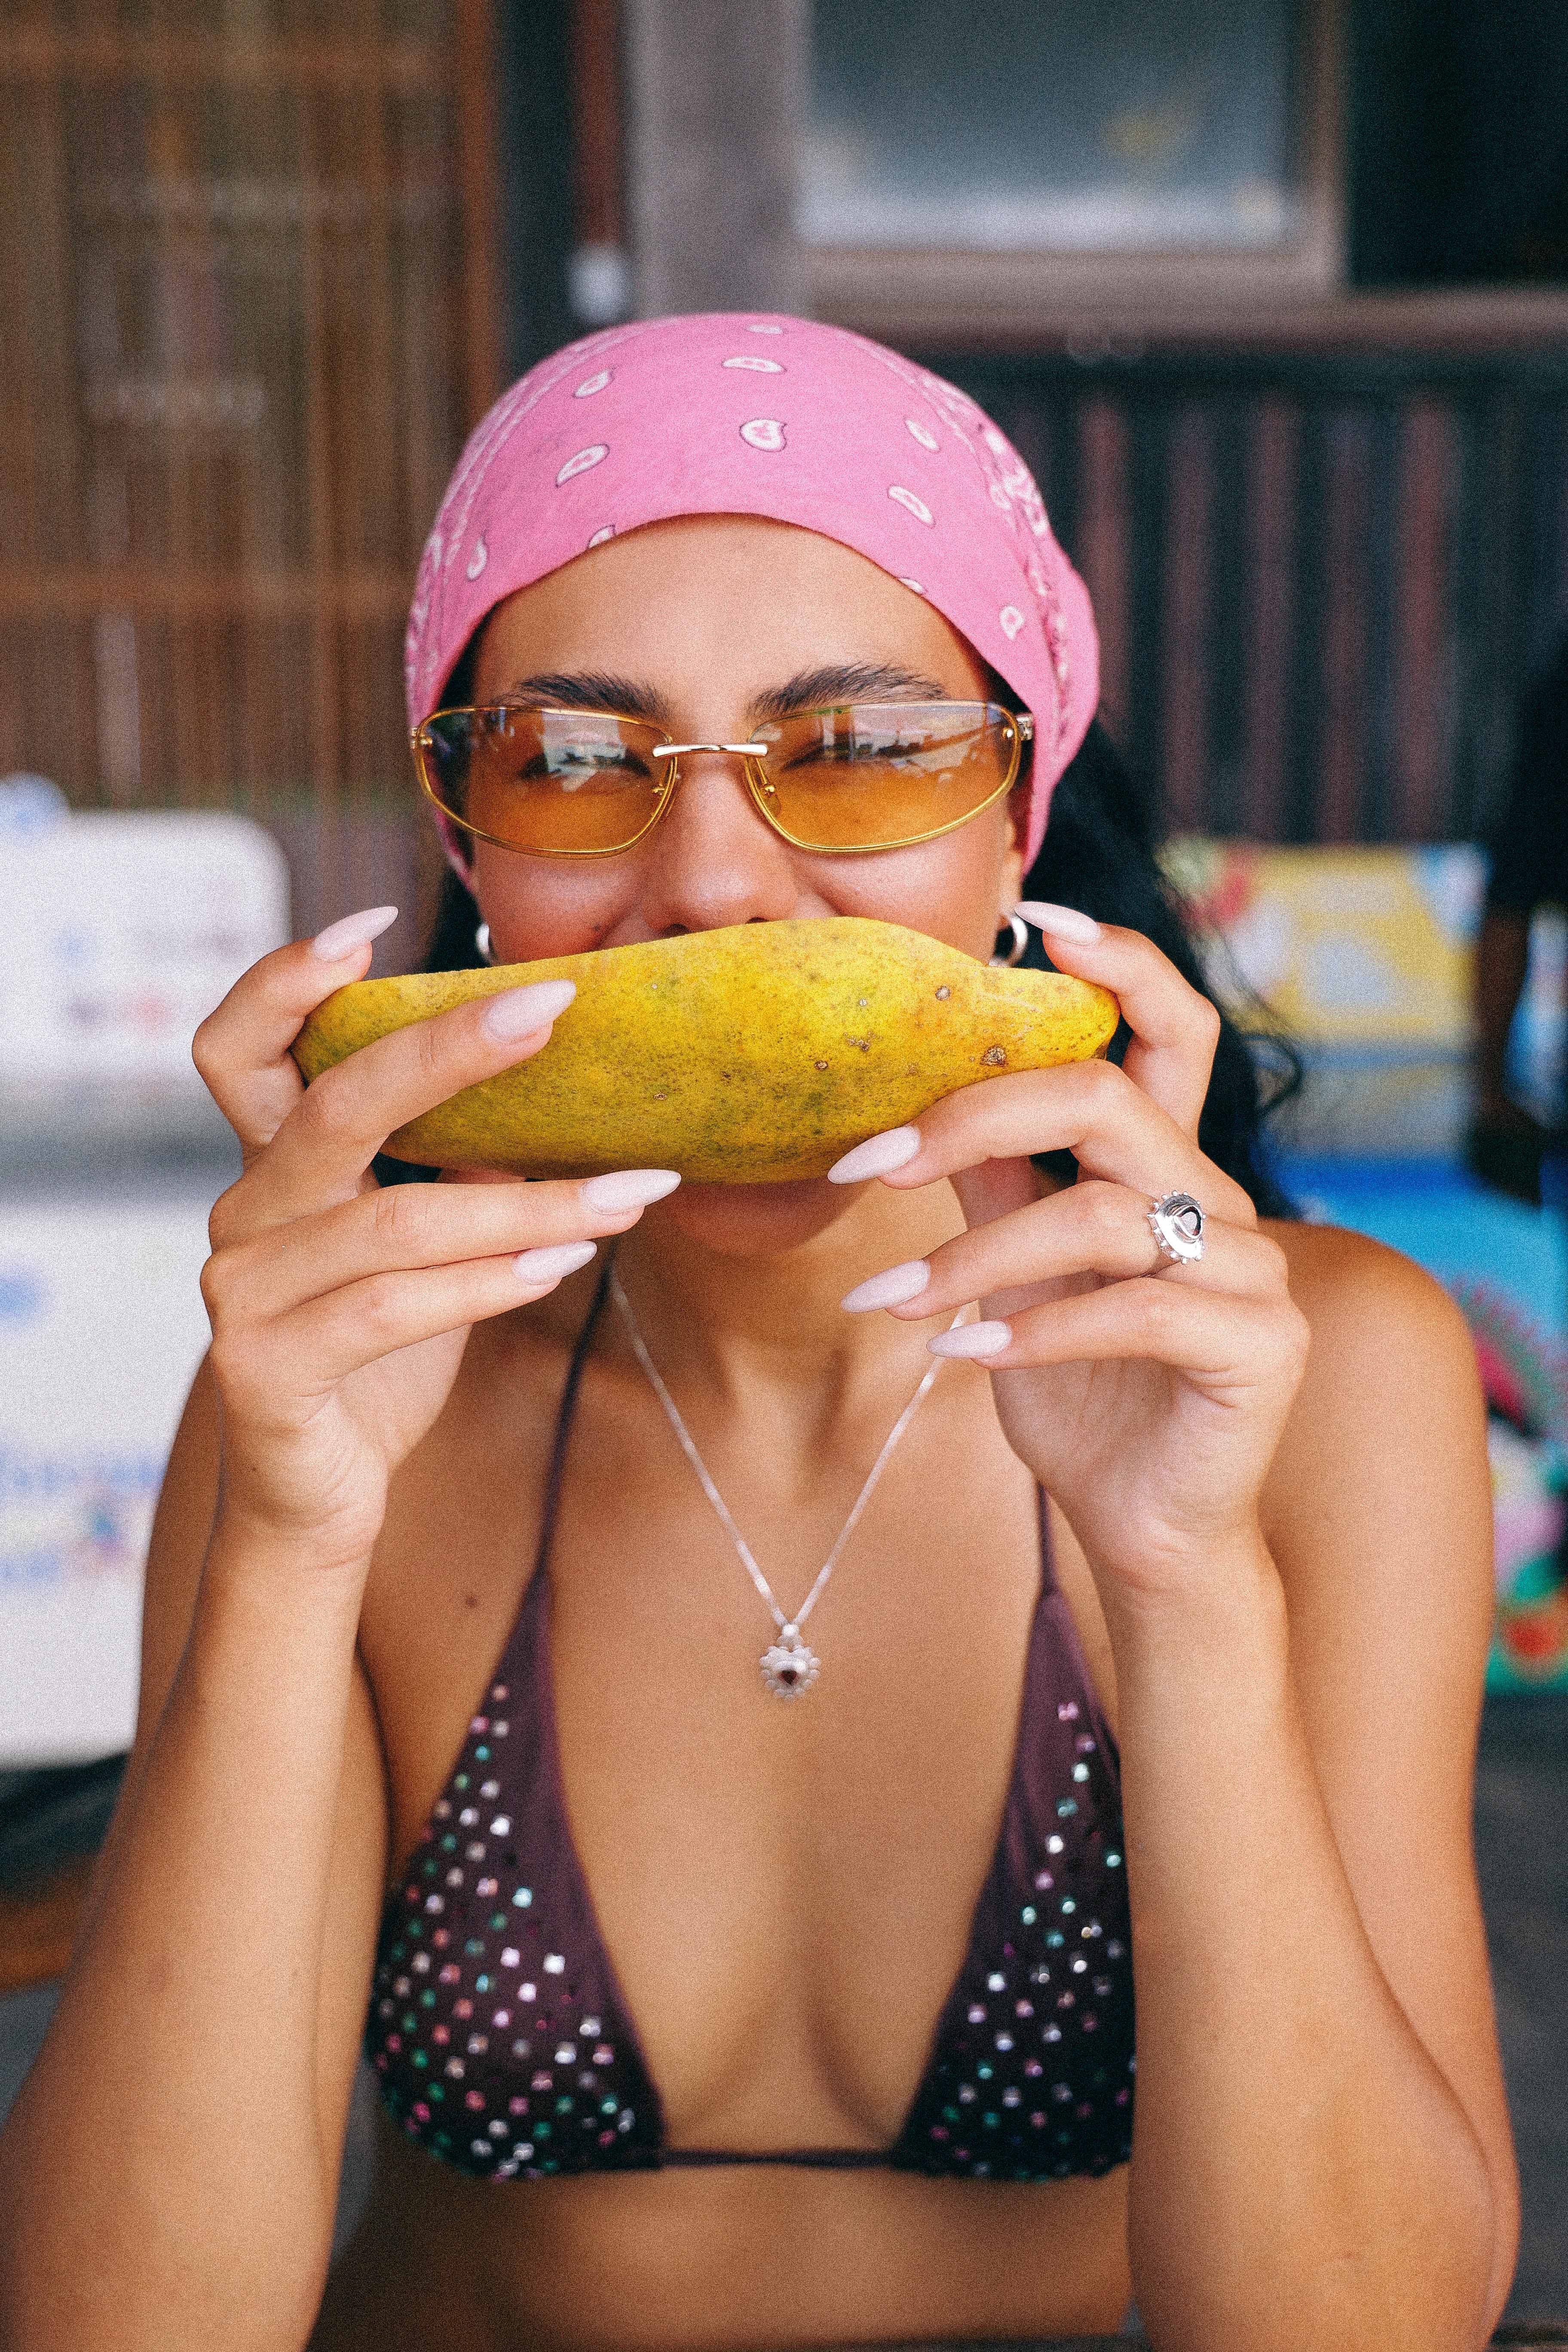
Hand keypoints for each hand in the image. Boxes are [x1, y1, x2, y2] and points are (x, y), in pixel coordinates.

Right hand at [191, 908, 677, 1571]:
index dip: (289, 979)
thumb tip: (549, 1092)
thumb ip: (453, 1168)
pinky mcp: (263, 1367)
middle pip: (334, 1103)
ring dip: (527, 1205)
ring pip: (393, 1220)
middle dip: (447, 1050)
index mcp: (269, 1167)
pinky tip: (558, 1270)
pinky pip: (387, 1309)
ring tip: (626, 1194)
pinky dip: (483, 1283)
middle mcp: (241, 1213)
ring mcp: (240, 1291)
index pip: (241, 1045)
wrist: (318, 1495)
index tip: (376, 924)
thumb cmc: (377, 1354)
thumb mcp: (422, 1245)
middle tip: (552, 1008)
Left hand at [835, 912, 1308, 1606]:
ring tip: (892, 1304)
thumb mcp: (1017, 1274)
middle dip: (971, 1117)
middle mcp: (1222, 1200)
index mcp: (1170, 1165)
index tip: (1033, 923)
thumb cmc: (1079, 1396)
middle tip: (869, 1166)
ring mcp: (1253, 1270)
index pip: (1171, 1027)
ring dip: (971, 1255)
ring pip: (1098, 1212)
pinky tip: (960, 1354)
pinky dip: (1030, 1329)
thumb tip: (918, 1100)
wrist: (1144, 1529)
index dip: (1119, 962)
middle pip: (1105, 1099)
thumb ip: (994, 1185)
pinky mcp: (1260, 1345)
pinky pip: (1134, 1308)